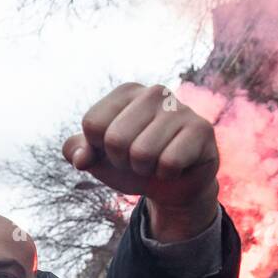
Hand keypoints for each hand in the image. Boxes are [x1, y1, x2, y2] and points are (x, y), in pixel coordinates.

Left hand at [62, 83, 218, 241]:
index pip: (92, 123)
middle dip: (122, 161)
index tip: (116, 150)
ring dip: (145, 170)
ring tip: (157, 162)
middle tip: (138, 160)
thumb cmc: (133, 164)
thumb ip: (77, 151)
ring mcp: (180, 108)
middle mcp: (153, 92)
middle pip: (114, 139)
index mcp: (126, 92)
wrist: (173, 185)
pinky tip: (175, 166)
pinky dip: (167, 174)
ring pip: (142, 153)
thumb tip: (80, 158)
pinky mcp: (201, 129)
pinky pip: (169, 163)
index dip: (98, 148)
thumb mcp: (98, 158)